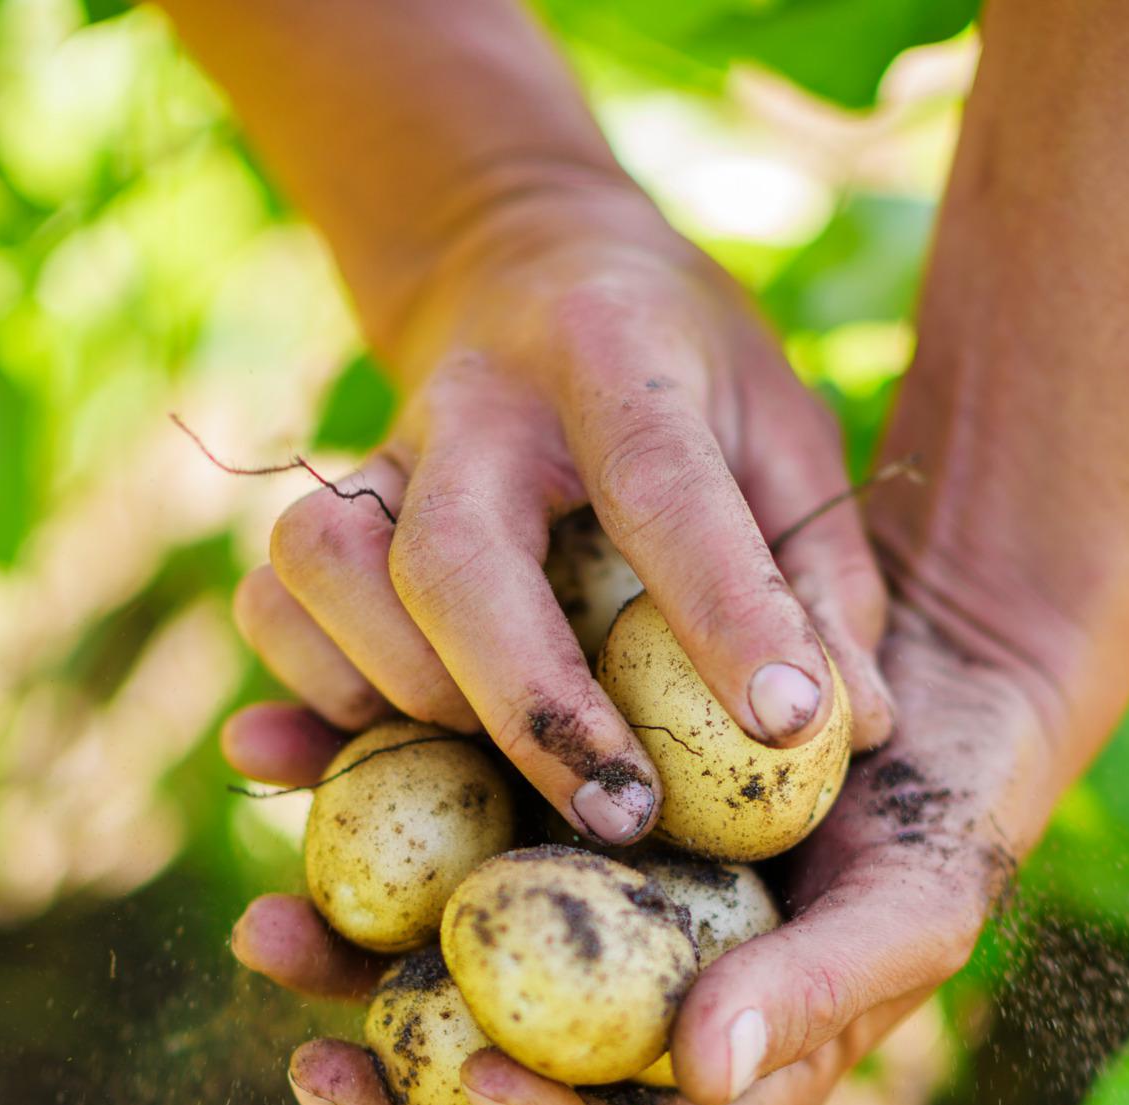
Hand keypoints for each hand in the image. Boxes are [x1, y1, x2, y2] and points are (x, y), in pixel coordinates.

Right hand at [227, 179, 893, 846]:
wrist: (524, 261)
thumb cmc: (688, 376)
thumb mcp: (787, 430)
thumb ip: (825, 576)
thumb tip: (855, 731)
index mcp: (616, 355)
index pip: (664, 483)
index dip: (726, 610)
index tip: (791, 725)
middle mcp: (476, 401)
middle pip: (453, 558)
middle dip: (535, 708)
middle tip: (624, 818)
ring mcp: (380, 451)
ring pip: (328, 575)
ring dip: (405, 696)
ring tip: (496, 764)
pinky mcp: (320, 507)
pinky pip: (273, 608)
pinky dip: (316, 690)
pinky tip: (397, 734)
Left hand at [227, 581, 1071, 1104]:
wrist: (913, 680)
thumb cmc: (941, 816)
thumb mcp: (909, 905)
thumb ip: (816, 992)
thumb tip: (700, 1077)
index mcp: (708, 1084)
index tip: (484, 1091)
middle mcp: (614, 1029)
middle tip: (313, 1070)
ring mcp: (555, 933)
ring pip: (417, 993)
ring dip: (331, 975)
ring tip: (262, 928)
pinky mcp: (512, 829)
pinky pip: (411, 849)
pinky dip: (343, 815)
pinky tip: (280, 765)